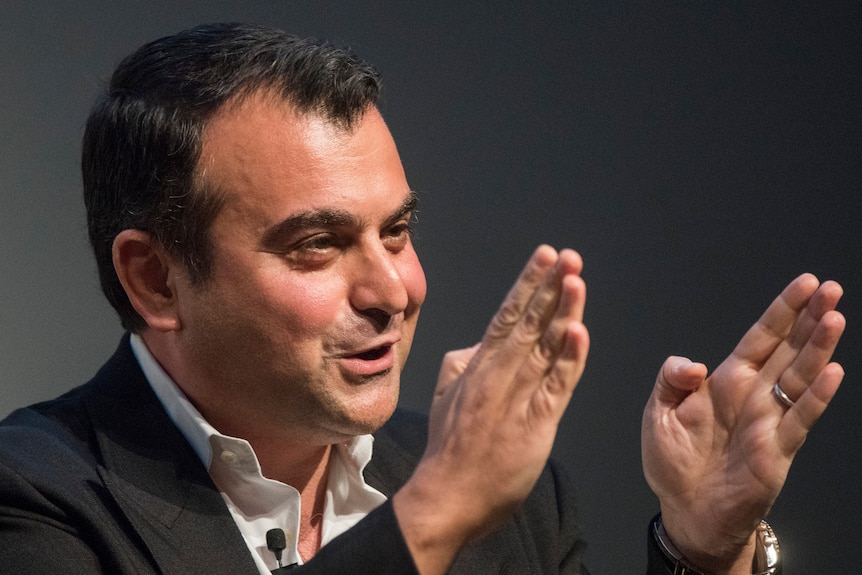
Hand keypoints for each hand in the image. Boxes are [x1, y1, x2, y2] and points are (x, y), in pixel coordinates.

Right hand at [393, 245, 588, 573]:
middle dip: (549, 286)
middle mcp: (497, 376)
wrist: (445, 497)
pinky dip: (569, 358)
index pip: (506, 316)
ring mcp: (516, 399)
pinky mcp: (535, 425)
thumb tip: (480, 342)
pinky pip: (556, 386)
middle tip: (568, 255)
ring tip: (576, 279)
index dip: (527, 284)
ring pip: (543, 347)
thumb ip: (462, 363)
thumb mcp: (446, 395)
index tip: (545, 257)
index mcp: (477, 366)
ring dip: (562, 311)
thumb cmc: (448, 449)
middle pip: (527, 322)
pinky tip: (577, 332)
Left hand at [642, 274, 844, 572]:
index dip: (782, 311)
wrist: (686, 511)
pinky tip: (832, 371)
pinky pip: (800, 418)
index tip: (804, 284)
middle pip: (788, 349)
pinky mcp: (777, 450)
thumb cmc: (673, 463)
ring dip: (818, 348)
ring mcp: (770, 421)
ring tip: (834, 318)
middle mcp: (753, 396)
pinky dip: (817, 396)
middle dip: (810, 318)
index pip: (760, 338)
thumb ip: (670, 379)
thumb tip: (696, 365)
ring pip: (801, 377)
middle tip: (832, 289)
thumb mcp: (658, 412)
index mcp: (726, 382)